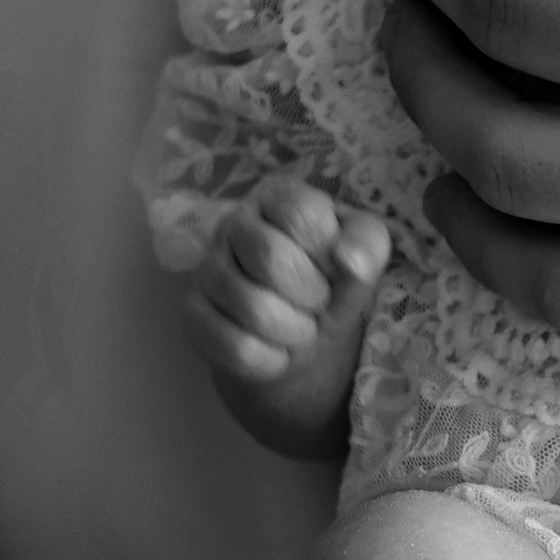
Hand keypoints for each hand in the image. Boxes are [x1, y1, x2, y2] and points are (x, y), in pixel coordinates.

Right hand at [184, 175, 390, 455]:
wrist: (297, 337)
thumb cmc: (330, 284)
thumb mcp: (362, 260)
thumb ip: (367, 248)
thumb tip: (349, 260)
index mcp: (279, 200)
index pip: (302, 214)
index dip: (328, 251)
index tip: (332, 267)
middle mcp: (235, 225)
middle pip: (271, 257)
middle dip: (311, 294)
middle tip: (317, 303)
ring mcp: (207, 269)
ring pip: (253, 307)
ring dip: (295, 331)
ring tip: (301, 329)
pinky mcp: (192, 313)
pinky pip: (234, 346)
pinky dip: (271, 359)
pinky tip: (276, 352)